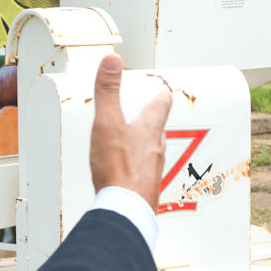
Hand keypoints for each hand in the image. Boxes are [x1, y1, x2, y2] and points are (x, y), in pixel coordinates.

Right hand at [89, 54, 172, 207]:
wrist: (126, 211)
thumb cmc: (118, 168)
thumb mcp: (107, 123)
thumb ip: (108, 91)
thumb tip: (112, 59)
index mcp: (148, 130)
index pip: (160, 107)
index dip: (161, 98)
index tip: (163, 93)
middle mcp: (156, 150)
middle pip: (157, 131)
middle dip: (153, 122)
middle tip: (152, 115)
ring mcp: (153, 172)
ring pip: (152, 154)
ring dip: (145, 146)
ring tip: (138, 144)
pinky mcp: (146, 191)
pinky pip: (143, 175)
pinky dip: (137, 169)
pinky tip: (128, 176)